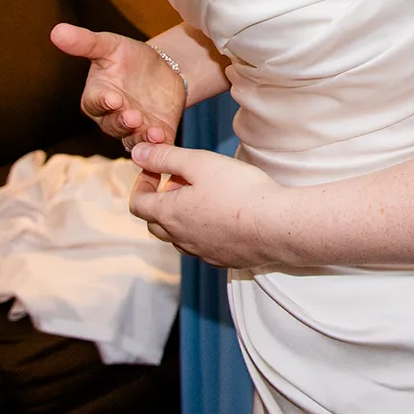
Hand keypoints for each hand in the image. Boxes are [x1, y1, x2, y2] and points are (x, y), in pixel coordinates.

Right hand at [56, 23, 184, 150]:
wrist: (165, 70)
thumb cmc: (130, 58)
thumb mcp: (111, 46)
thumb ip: (85, 42)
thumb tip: (56, 30)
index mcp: (97, 97)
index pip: (95, 103)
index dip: (103, 102)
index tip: (113, 98)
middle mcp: (112, 117)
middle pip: (113, 125)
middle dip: (123, 121)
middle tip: (133, 116)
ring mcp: (133, 129)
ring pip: (132, 139)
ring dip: (140, 136)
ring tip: (152, 131)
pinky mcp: (155, 134)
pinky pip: (153, 145)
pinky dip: (157, 145)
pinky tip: (163, 138)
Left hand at [127, 141, 284, 267]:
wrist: (276, 226)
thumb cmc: (239, 191)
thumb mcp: (200, 163)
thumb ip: (166, 157)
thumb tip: (138, 152)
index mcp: (169, 214)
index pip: (138, 203)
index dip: (142, 184)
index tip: (157, 171)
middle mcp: (180, 238)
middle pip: (154, 223)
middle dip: (161, 200)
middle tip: (183, 182)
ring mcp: (201, 252)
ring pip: (178, 237)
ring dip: (181, 218)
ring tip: (205, 198)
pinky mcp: (222, 260)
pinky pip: (202, 247)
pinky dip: (203, 232)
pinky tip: (224, 218)